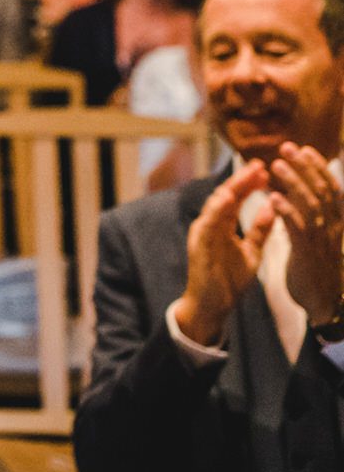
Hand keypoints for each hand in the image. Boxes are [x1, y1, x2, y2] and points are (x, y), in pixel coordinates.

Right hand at [175, 160, 273, 344]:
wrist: (212, 306)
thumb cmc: (228, 279)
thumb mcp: (251, 253)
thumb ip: (259, 231)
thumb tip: (271, 206)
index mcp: (223, 224)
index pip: (236, 198)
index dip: (249, 183)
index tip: (264, 170)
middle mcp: (211, 223)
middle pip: (226, 195)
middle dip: (242, 180)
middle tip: (259, 165)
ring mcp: (203, 232)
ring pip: (215, 204)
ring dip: (230, 189)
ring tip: (245, 176)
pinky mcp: (198, 244)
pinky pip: (207, 223)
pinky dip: (215, 209)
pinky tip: (226, 199)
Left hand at [270, 141, 342, 323]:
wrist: (324, 304)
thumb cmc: (319, 265)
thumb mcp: (320, 235)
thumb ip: (313, 211)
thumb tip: (302, 185)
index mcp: (337, 223)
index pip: (332, 189)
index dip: (319, 168)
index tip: (305, 148)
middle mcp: (332, 229)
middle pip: (322, 192)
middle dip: (305, 167)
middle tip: (287, 147)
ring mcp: (322, 242)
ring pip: (311, 206)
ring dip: (294, 183)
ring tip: (277, 165)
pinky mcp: (308, 255)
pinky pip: (299, 229)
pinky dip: (287, 210)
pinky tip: (273, 197)